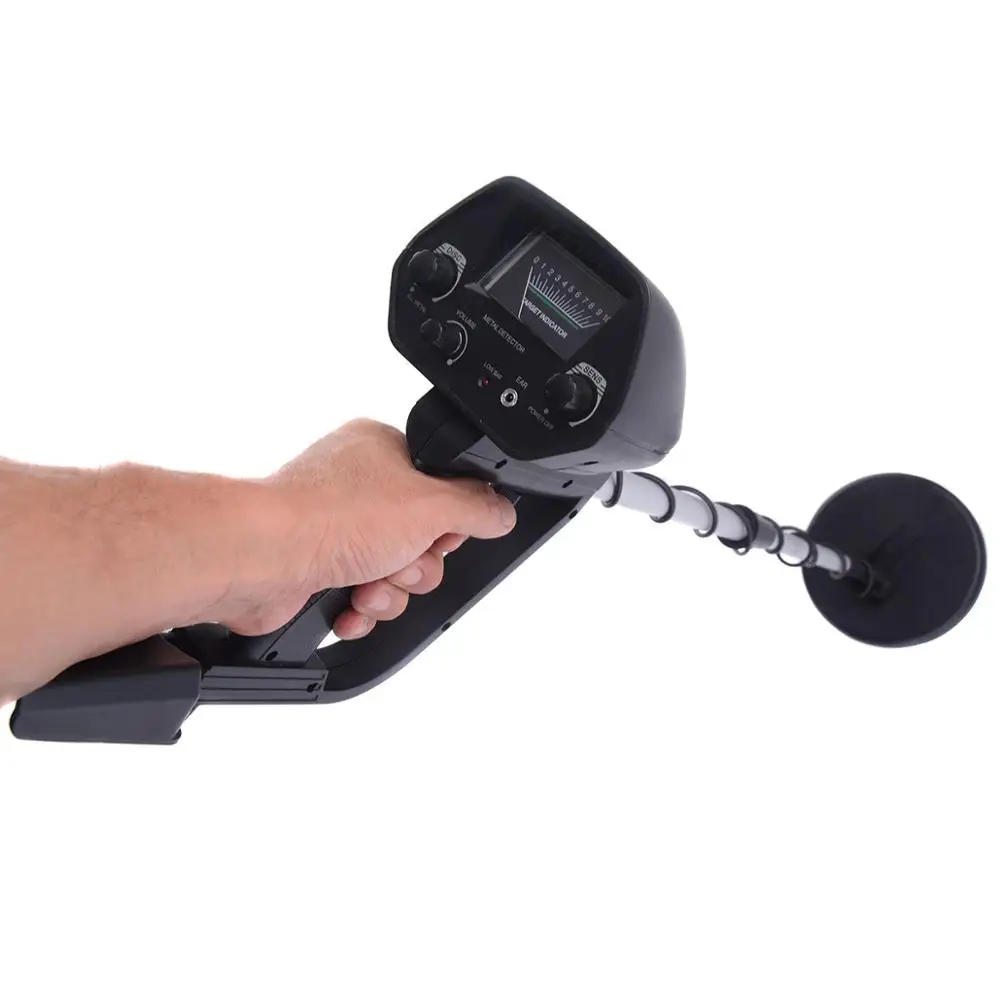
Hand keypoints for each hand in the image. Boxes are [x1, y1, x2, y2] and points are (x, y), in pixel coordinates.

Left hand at [214, 419, 516, 640]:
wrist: (262, 558)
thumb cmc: (329, 516)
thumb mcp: (430, 505)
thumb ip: (477, 507)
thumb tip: (502, 510)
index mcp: (381, 452)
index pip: (441, 489)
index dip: (448, 523)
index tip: (440, 535)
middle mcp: (357, 488)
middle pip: (422, 539)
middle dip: (416, 564)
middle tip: (399, 559)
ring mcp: (335, 529)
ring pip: (394, 573)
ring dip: (390, 590)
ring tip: (369, 584)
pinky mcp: (316, 568)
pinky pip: (361, 596)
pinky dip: (361, 608)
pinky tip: (350, 605)